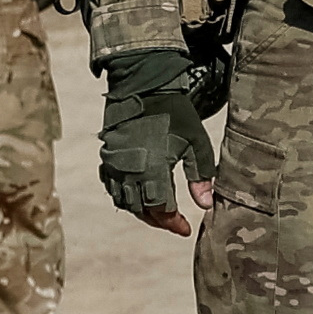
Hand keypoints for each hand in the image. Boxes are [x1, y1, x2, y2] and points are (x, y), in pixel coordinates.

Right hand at [97, 45, 216, 235]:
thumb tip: (206, 205)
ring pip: (124, 201)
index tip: (186, 228)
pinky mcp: (107, 156)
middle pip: (141, 210)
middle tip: (175, 223)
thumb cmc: (175, 113)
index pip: (161, 210)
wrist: (142, 85)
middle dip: (159, 220)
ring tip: (159, 212)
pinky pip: (111, 186)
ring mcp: (114, 164)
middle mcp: (130, 171)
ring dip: (141, 210)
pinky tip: (138, 194)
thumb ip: (201, 175)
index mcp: (153, 170)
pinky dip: (124, 196)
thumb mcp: (196, 143)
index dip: (174, 223)